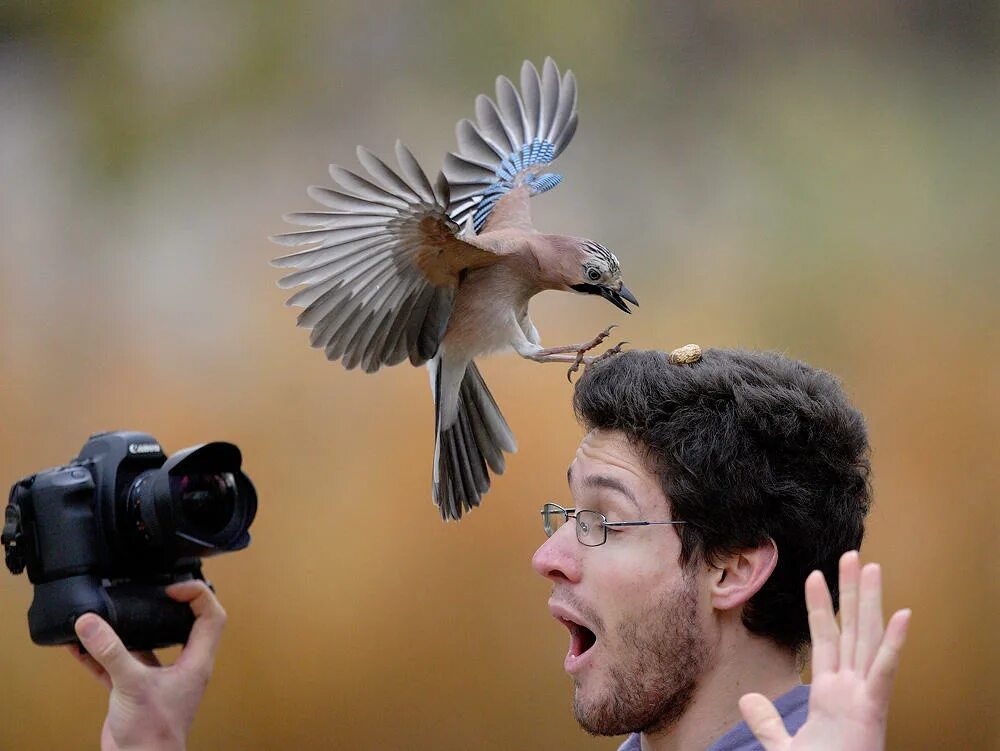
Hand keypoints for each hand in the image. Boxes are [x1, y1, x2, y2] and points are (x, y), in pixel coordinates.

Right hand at [68, 580, 226, 750]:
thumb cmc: (153, 735)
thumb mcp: (132, 684)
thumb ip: (111, 652)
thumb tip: (91, 622)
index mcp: (196, 662)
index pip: (211, 617)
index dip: (197, 595)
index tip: (172, 588)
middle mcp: (182, 668)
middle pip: (183, 625)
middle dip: (168, 606)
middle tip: (150, 592)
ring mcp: (159, 680)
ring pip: (148, 645)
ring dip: (128, 631)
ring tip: (108, 614)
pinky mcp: (135, 693)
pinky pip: (119, 666)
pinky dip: (102, 655)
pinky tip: (81, 647)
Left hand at [739, 551, 910, 750]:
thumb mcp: (784, 747)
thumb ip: (768, 723)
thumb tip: (748, 701)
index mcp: (831, 692)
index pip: (825, 638)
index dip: (820, 607)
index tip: (815, 576)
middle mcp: (850, 686)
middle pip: (851, 628)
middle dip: (851, 592)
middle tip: (852, 554)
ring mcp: (864, 695)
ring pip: (868, 638)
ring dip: (871, 602)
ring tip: (872, 567)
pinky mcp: (874, 708)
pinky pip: (884, 670)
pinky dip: (893, 643)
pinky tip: (903, 615)